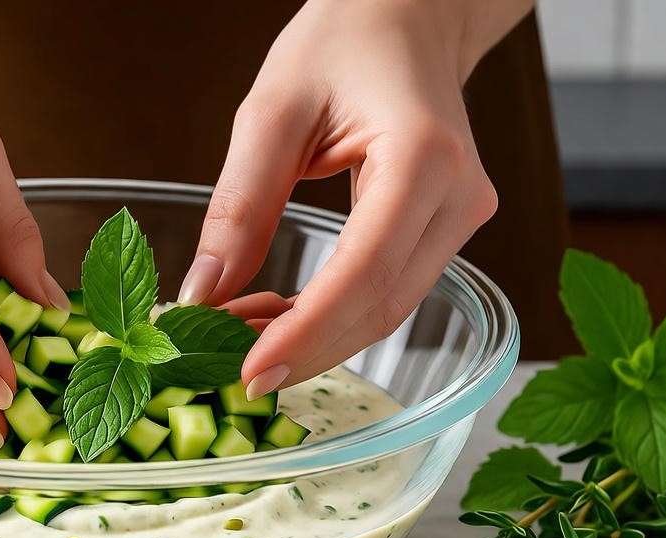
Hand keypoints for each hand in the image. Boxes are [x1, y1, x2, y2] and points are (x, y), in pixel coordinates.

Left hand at [178, 0, 526, 398]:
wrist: (407, 16)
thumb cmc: (342, 42)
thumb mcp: (271, 112)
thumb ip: (239, 206)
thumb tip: (202, 293)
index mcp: (422, 157)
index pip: (363, 272)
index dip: (305, 334)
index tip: (248, 373)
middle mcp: (459, 196)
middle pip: (380, 307)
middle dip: (302, 348)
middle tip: (228, 367)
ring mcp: (463, 216)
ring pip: (387, 310)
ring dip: (314, 337)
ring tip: (239, 337)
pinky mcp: (447, 229)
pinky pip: (390, 291)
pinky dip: (332, 317)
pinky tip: (277, 317)